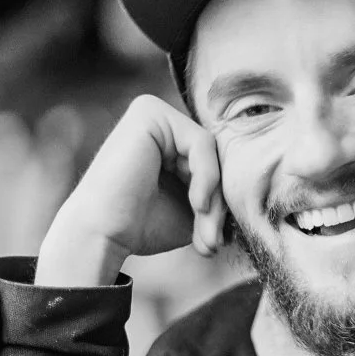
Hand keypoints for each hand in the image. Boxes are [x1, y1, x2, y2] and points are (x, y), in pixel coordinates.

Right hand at [35, 94, 227, 285]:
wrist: (101, 236)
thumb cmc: (140, 227)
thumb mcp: (194, 211)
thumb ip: (221, 196)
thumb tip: (253, 196)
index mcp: (168, 142)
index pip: (217, 164)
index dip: (222, 204)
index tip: (213, 242)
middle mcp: (161, 122)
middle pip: (216, 158)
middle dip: (219, 205)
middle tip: (211, 243)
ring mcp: (153, 113)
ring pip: (213, 153)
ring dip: (215, 198)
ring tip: (204, 232)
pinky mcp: (149, 112)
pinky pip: (202, 143)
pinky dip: (207, 177)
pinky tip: (197, 204)